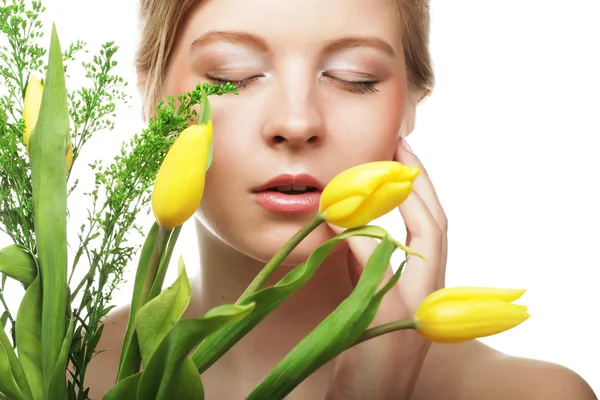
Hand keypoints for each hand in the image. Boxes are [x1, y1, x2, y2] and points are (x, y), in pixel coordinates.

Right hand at [325, 138, 447, 399]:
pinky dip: (374, 230)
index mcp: (426, 287)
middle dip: (417, 184)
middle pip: (428, 223)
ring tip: (383, 174)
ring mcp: (405, 292)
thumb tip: (343, 223)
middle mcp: (422, 285)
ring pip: (409, 237)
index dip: (416, 187)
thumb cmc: (376, 374)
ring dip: (399, 203)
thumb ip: (363, 266)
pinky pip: (384, 255)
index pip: (429, 224)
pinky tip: (359, 221)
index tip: (399, 154)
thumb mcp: (373, 313)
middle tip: (398, 148)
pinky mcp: (385, 301)